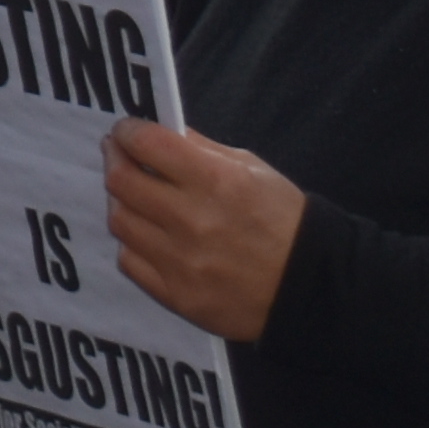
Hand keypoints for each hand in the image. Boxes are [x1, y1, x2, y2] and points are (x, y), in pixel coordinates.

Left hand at [104, 118, 303, 343]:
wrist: (313, 288)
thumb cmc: (285, 221)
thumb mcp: (254, 170)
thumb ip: (202, 149)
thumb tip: (160, 133)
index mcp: (216, 181)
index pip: (146, 144)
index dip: (128, 132)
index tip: (126, 132)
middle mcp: (193, 220)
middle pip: (120, 181)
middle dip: (115, 161)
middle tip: (120, 157)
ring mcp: (182, 261)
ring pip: (120, 221)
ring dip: (122, 203)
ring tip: (135, 198)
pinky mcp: (177, 295)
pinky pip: (129, 261)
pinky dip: (133, 244)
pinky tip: (148, 236)